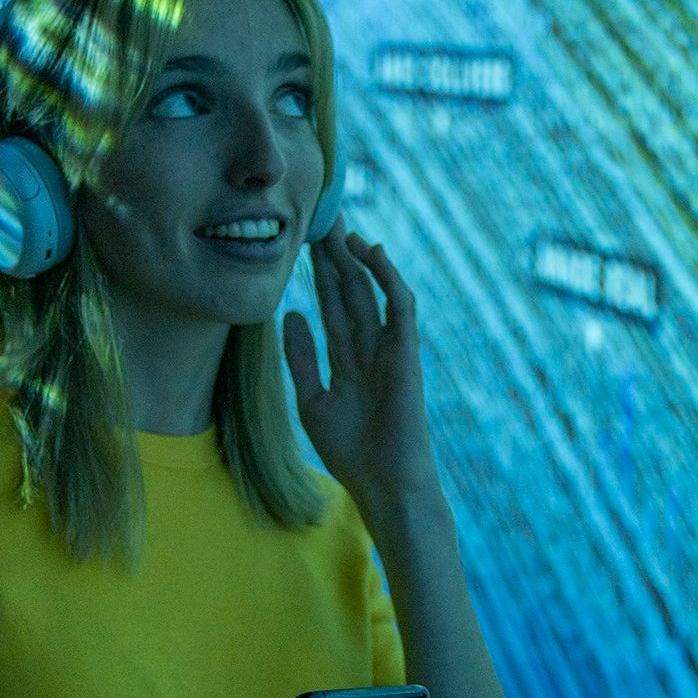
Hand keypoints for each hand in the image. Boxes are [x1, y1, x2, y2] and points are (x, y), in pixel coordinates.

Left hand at [283, 231, 440, 510]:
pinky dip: (387, 276)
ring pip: (373, 290)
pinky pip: (400, 304)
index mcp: (349, 358)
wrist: (384, 482)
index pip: (334, 304)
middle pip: (352, 290)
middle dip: (336, 255)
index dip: (321, 273)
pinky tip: (369, 250)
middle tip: (319, 216)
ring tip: (337, 226)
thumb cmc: (351, 452)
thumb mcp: (312, 399)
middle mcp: (371, 347)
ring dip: (356, 258)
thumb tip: (290, 314)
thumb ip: (302, 357)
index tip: (302, 242)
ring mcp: (390, 347)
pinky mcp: (407, 351)